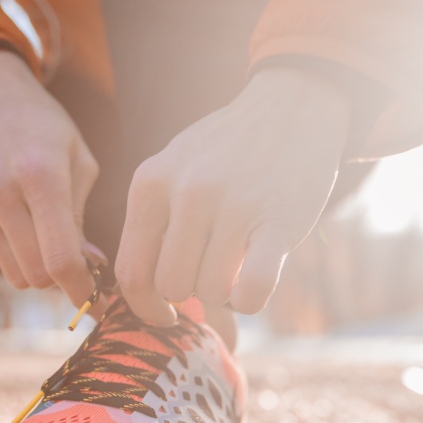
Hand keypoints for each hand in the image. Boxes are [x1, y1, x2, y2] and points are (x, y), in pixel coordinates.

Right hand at [0, 49, 98, 305]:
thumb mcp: (78, 160)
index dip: (84, 291)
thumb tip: (90, 269)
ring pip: (17, 275)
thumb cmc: (45, 127)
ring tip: (58, 248)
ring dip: (42, 273)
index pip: (61, 258)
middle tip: (87, 273)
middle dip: (65, 282)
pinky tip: (32, 230)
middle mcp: (2, 194)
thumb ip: (81, 218)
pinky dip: (22, 257)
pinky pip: (2, 259)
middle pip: (38, 275)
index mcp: (41, 176)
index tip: (101, 305)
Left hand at [115, 65, 355, 323]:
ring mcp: (234, 205)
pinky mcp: (279, 220)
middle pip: (172, 286)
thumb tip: (141, 296)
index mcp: (151, 182)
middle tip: (210, 273)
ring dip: (225, 292)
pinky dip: (252, 300)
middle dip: (191, 293)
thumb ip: (153, 221)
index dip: (145, 307)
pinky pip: (252, 290)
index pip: (131, 271)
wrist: (292, 107)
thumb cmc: (226, 151)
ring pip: (211, 291)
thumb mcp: (174, 169)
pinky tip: (258, 281)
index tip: (165, 316)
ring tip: (237, 262)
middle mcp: (188, 191)